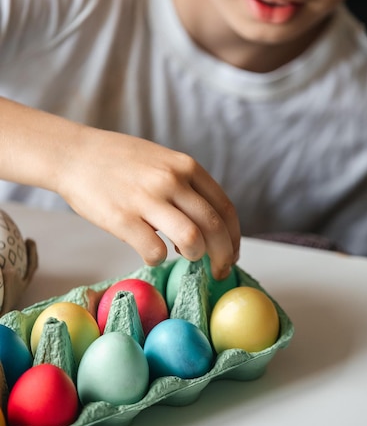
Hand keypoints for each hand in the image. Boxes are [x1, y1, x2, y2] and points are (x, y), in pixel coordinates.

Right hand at [57, 126, 240, 278]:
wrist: (74, 155)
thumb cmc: (119, 162)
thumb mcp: (162, 161)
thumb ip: (186, 186)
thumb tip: (208, 226)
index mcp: (186, 166)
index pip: (225, 208)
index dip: (233, 237)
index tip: (231, 254)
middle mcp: (172, 180)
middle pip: (214, 228)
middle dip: (222, 256)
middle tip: (218, 270)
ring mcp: (147, 199)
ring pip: (192, 240)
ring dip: (194, 256)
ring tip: (182, 256)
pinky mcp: (122, 219)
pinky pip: (155, 252)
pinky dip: (157, 259)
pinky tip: (150, 253)